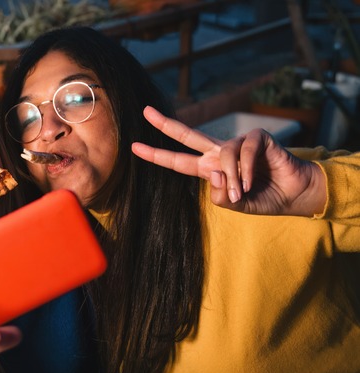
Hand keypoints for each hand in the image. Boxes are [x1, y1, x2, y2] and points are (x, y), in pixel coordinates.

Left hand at [132, 106, 326, 216]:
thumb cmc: (263, 198)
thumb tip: (214, 173)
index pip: (178, 161)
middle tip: (144, 112)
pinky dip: (246, 171)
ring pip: (223, 158)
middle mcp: (219, 153)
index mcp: (209, 169)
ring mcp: (237, 144)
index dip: (157, 155)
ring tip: (243, 192)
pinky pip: (244, 153)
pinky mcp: (257, 138)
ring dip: (233, 179)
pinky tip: (252, 182)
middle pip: (188, 135)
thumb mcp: (234, 204)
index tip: (134, 147)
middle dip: (165, 124)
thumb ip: (220, 195)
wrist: (294, 194)